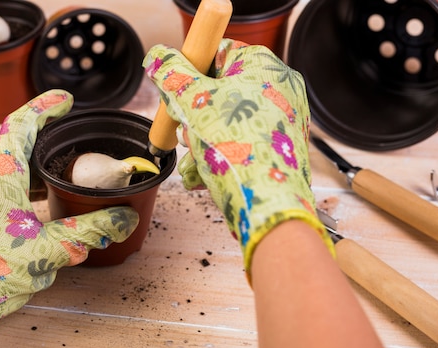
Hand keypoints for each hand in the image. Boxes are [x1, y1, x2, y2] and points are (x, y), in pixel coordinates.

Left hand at [0, 90, 138, 347]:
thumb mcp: (52, 248)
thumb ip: (92, 229)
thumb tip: (126, 217)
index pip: (21, 126)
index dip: (45, 108)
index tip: (66, 100)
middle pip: (17, 143)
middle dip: (47, 137)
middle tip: (75, 136)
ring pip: (11, 165)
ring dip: (38, 162)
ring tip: (69, 168)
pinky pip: (5, 183)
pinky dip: (29, 182)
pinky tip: (49, 198)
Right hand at [143, 40, 333, 283]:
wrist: (267, 205)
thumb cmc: (240, 151)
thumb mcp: (193, 103)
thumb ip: (171, 74)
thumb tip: (158, 56)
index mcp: (264, 67)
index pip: (219, 52)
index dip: (191, 71)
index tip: (175, 90)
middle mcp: (277, 90)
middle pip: (220, 90)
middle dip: (194, 116)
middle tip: (186, 131)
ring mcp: (280, 121)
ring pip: (225, 122)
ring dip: (200, 142)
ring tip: (194, 160)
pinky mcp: (276, 150)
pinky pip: (239, 144)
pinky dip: (217, 157)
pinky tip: (202, 175)